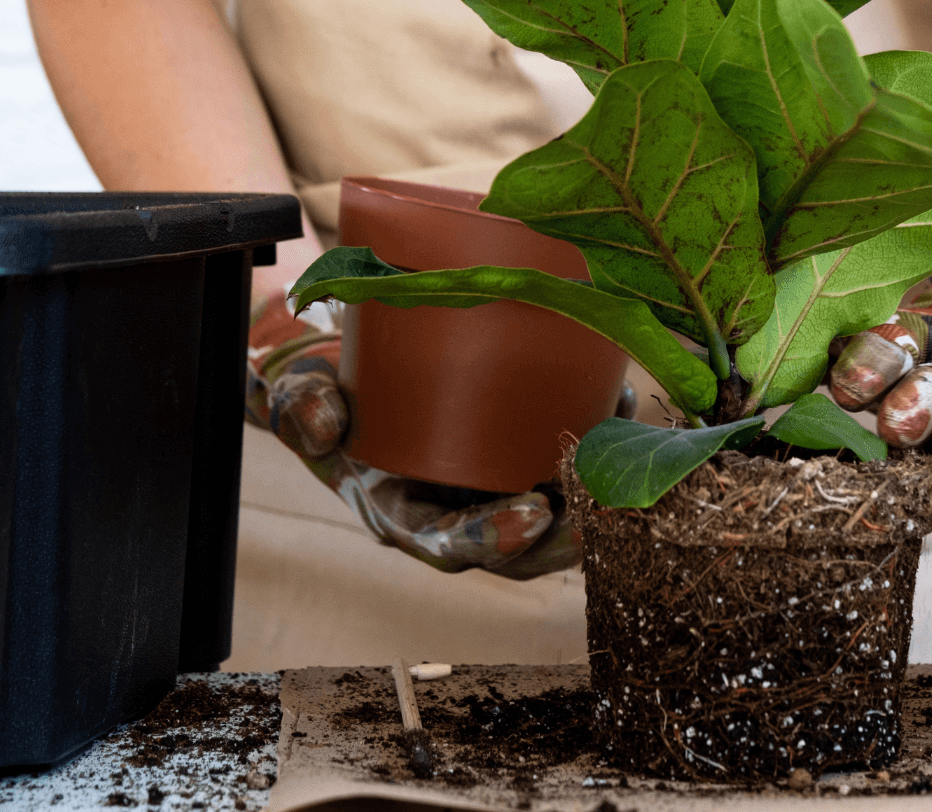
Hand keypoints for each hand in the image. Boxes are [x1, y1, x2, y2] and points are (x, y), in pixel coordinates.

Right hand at [244, 291, 633, 577]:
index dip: (494, 538)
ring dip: (600, 504)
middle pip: (521, 550)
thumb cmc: (325, 394)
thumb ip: (300, 408)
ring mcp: (494, 491)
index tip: (535, 515)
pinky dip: (601, 448)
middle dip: (569, 539)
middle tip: (607, 512)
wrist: (344, 382)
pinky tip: (625, 406)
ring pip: (558, 521)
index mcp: (405, 515)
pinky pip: (570, 471)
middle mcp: (457, 514)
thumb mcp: (297, 397)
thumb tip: (326, 421)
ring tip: (634, 472)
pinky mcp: (521, 459)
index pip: (451, 546)